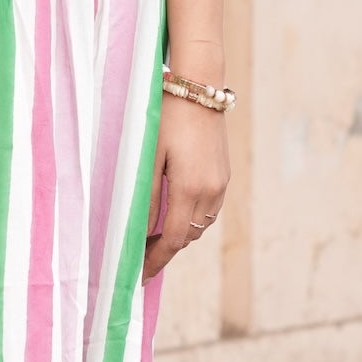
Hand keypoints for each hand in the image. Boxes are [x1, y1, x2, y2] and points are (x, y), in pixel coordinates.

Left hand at [143, 95, 228, 276]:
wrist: (198, 85)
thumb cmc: (166, 115)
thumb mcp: (149, 156)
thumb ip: (146, 196)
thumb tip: (138, 230)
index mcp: (191, 189)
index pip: (171, 240)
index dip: (154, 261)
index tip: (139, 276)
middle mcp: (211, 191)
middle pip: (186, 237)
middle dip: (163, 251)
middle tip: (138, 257)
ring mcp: (221, 183)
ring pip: (199, 226)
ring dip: (177, 236)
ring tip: (152, 239)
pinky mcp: (223, 174)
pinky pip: (208, 209)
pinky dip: (190, 219)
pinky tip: (173, 214)